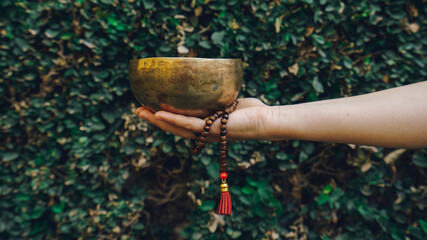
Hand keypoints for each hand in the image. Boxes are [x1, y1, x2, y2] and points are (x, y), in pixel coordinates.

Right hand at [135, 98, 271, 141]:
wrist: (265, 120)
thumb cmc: (251, 111)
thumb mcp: (229, 102)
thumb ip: (218, 97)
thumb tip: (212, 82)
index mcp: (205, 127)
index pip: (180, 122)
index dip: (163, 117)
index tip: (148, 108)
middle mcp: (203, 133)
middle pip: (173, 127)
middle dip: (154, 120)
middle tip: (137, 110)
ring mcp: (206, 133)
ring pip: (176, 128)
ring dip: (157, 121)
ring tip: (141, 112)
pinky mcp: (212, 129)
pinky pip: (189, 125)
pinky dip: (173, 119)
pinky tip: (159, 114)